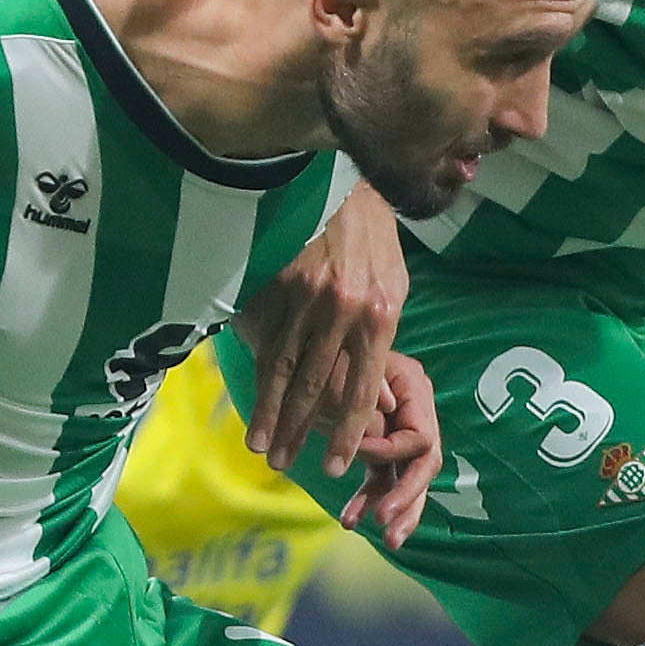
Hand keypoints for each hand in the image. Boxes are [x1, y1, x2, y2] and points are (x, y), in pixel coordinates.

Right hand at [241, 190, 406, 475]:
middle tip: (284, 467)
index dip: (347, 430)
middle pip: (317, 386)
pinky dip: (258, 375)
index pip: (361, 386)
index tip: (335, 463)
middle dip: (300, 431)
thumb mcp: (395, 281)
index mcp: (381, 314)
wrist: (338, 178)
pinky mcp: (280, 284)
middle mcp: (345, 311)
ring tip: (261, 447)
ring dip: (272, 413)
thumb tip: (376, 389)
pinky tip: (250, 398)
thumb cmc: (372, 234)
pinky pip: (266, 338)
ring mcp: (309, 298)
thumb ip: (383, 335)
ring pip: (285, 368)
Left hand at [336, 351, 441, 551]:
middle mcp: (415, 411)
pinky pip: (383, 481)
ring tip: (387, 541)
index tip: (357, 455)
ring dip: (398, 510)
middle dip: (406, 496)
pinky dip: (369, 501)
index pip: (419, 434)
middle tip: (384, 521)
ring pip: (409, 480)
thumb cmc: (325, 351)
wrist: (308, 345)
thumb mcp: (342, 364)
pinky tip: (350, 522)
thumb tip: (386, 406)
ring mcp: (400, 432)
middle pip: (424, 464)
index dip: (390, 451)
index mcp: (414, 386)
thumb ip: (363, 386)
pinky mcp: (382, 450)